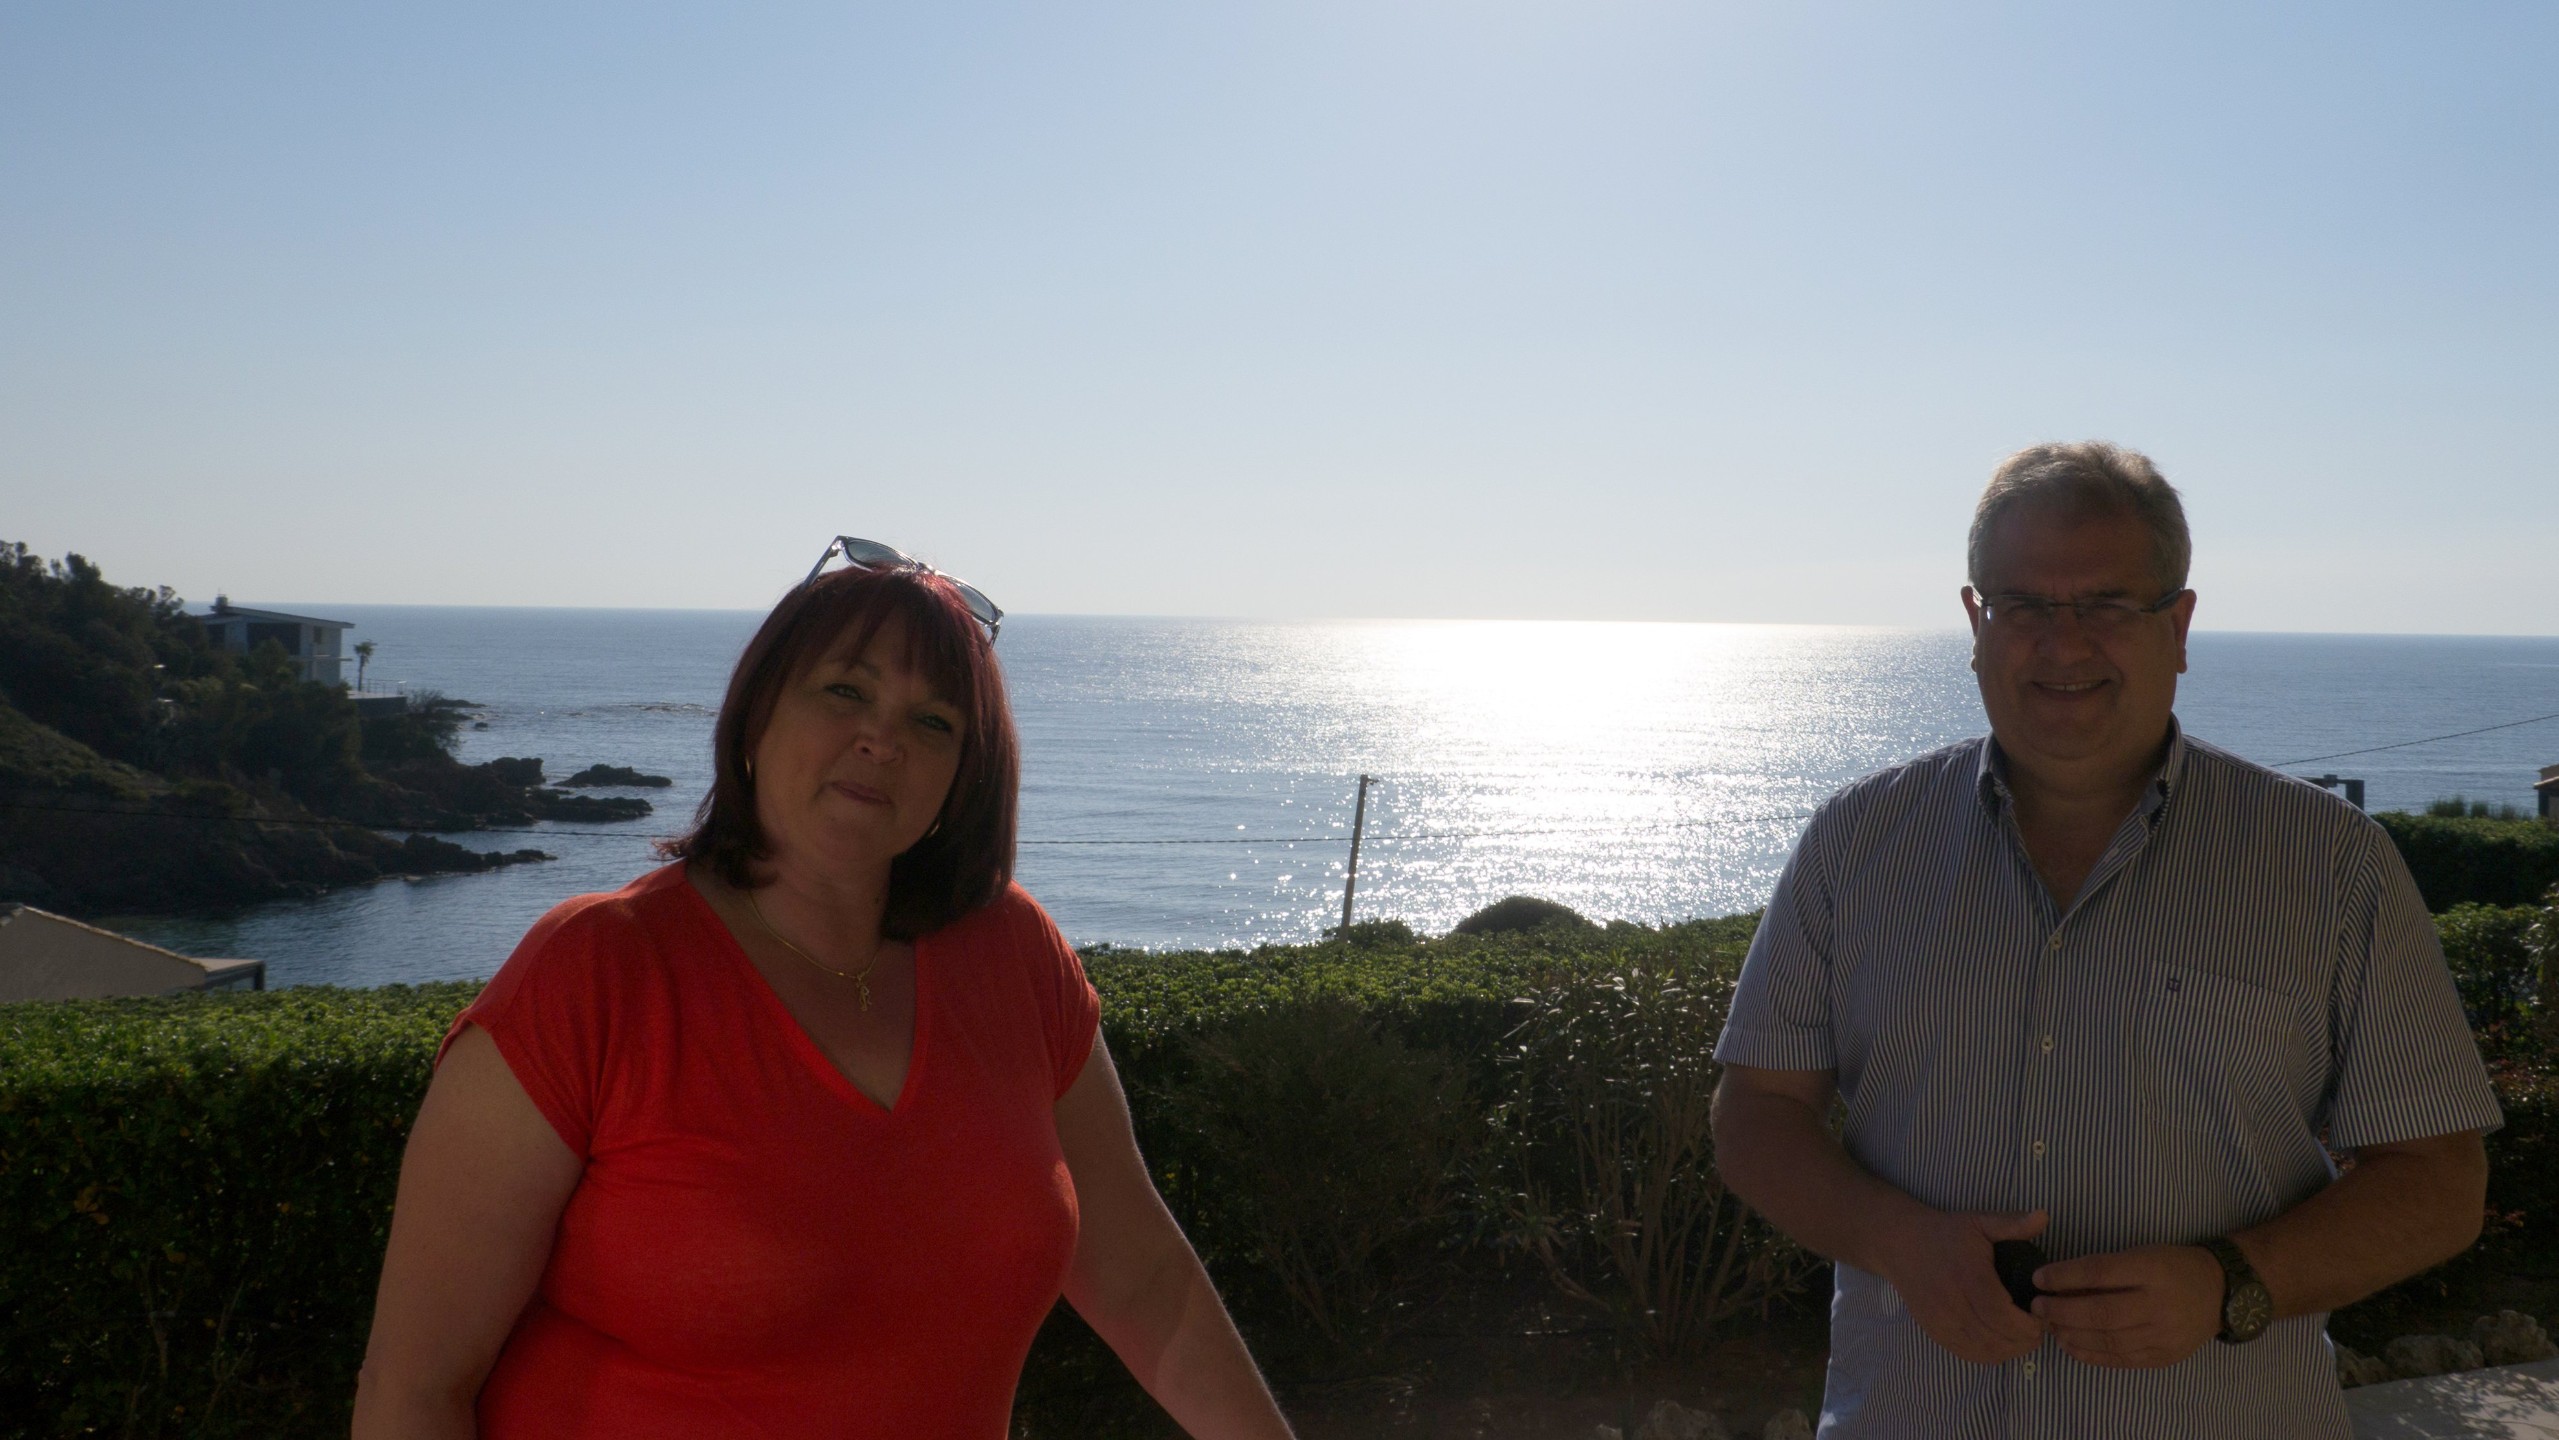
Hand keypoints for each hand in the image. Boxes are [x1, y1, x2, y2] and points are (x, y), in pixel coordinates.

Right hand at [1874, 1207, 2049, 1365]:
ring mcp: (1941, 1321)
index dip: (2029, 1324)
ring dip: (2011, 1350)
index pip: (2003, 1316)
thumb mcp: (1979, 1221)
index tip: (2042, 1316)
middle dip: (2026, 1339)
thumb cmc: (1945, 1233)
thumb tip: (2044, 1216)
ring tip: (2023, 1336)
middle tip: (2038, 1326)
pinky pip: (1969, 1355)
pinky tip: (2002, 1341)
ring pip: (1985, 1351)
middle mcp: (1953, 1304)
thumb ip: (2012, 1223)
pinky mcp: (1935, 1332)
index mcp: (1968, 1277)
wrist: (1900, 1245)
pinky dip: (1991, 1354)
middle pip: (1997, 1338)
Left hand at [2032, 1244, 2223, 1367]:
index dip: (2065, 1276)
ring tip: (2049, 1327)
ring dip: (2071, 1335)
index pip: (2100, 1272)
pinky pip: (2121, 1359)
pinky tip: (2070, 1345)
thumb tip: (2058, 1282)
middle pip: (2101, 1312)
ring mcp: (2164, 1335)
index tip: (2038, 1278)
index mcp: (2152, 1269)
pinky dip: (2091, 1354)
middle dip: (2062, 1311)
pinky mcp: (2164, 1357)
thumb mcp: (2141, 1255)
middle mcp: (2160, 1304)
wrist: (2219, 1293)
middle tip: (2037, 1307)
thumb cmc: (2171, 1266)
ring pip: (2109, 1340)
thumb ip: (2105, 1269)